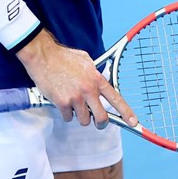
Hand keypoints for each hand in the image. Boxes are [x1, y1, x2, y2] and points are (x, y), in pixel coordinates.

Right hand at [15, 30, 137, 128]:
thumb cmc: (63, 57)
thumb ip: (94, 73)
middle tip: (95, 121)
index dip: (126, 113)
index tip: (134, 123)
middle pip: (101, 118)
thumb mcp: (85, 60)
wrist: (43, 55)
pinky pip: (68, 117)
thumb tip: (99, 82)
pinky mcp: (62, 103)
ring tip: (72, 103)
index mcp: (96, 79)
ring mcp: (76, 98)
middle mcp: (88, 90)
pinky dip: (65, 113)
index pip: (116, 99)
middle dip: (100, 123)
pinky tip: (61, 101)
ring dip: (79, 115)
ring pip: (84, 120)